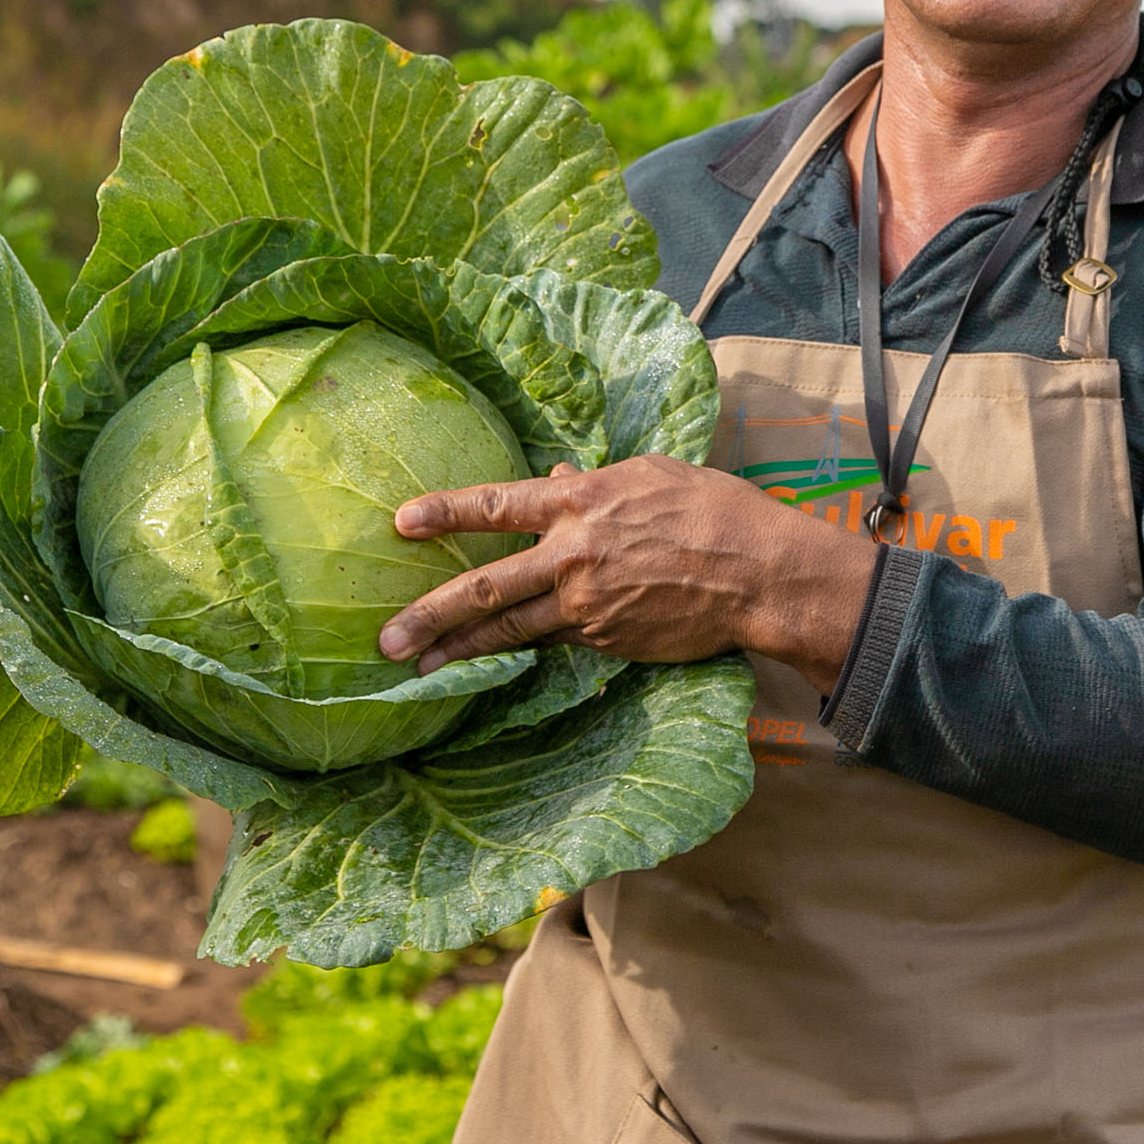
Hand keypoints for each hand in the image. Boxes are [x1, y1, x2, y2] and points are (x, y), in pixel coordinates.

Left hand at [377, 456, 878, 694]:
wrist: (759, 574)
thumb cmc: (714, 510)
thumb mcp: (651, 476)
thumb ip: (593, 482)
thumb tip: (552, 477)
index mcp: (583, 503)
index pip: (498, 505)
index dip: (446, 512)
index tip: (401, 521)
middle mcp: (575, 555)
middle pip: (487, 587)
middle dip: (429, 614)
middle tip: (384, 638)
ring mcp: (589, 604)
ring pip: (511, 630)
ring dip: (460, 650)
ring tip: (417, 668)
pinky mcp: (607, 641)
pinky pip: (556, 642)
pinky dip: (524, 650)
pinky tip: (495, 662)